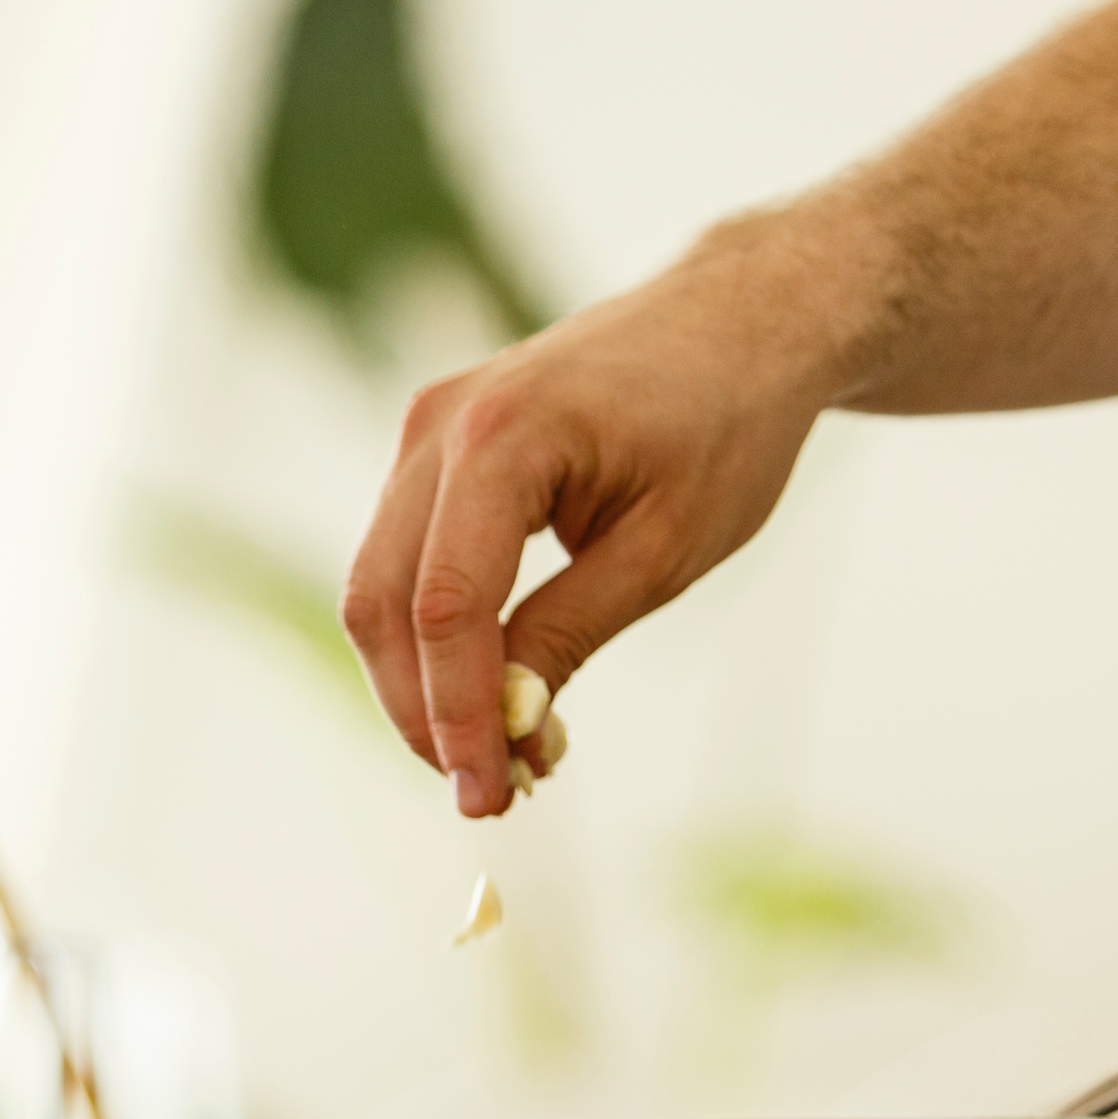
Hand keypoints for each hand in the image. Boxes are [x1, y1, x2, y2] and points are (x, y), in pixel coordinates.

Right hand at [341, 228, 837, 814]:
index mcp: (503, 435)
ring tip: (491, 755)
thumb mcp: (663, 551)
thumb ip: (568, 635)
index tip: (488, 796)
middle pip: (386, 605)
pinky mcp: (430, 451)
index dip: (458, 714)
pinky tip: (485, 692)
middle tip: (485, 793)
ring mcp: (424, 432)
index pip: (448, 606)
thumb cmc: (723, 426)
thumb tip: (507, 733)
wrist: (739, 321)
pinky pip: (402, 562)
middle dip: (424, 713)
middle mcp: (439, 425)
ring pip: (378, 591)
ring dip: (419, 685)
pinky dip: (432, 638)